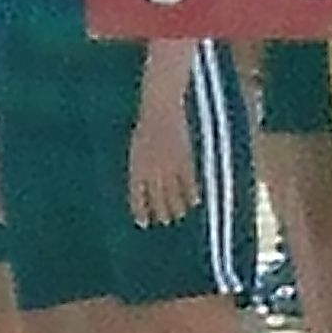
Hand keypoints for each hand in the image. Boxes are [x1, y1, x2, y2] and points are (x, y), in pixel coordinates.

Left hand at [127, 104, 194, 226]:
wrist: (161, 110)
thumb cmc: (146, 126)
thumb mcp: (137, 148)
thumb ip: (139, 168)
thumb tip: (141, 187)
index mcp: (136, 168)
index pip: (137, 197)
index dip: (140, 212)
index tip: (144, 223)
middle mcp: (152, 172)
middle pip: (157, 201)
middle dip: (161, 213)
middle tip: (165, 221)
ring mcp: (169, 168)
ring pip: (174, 196)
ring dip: (177, 208)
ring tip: (179, 215)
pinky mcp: (185, 161)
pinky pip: (190, 184)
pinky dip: (192, 194)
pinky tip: (195, 202)